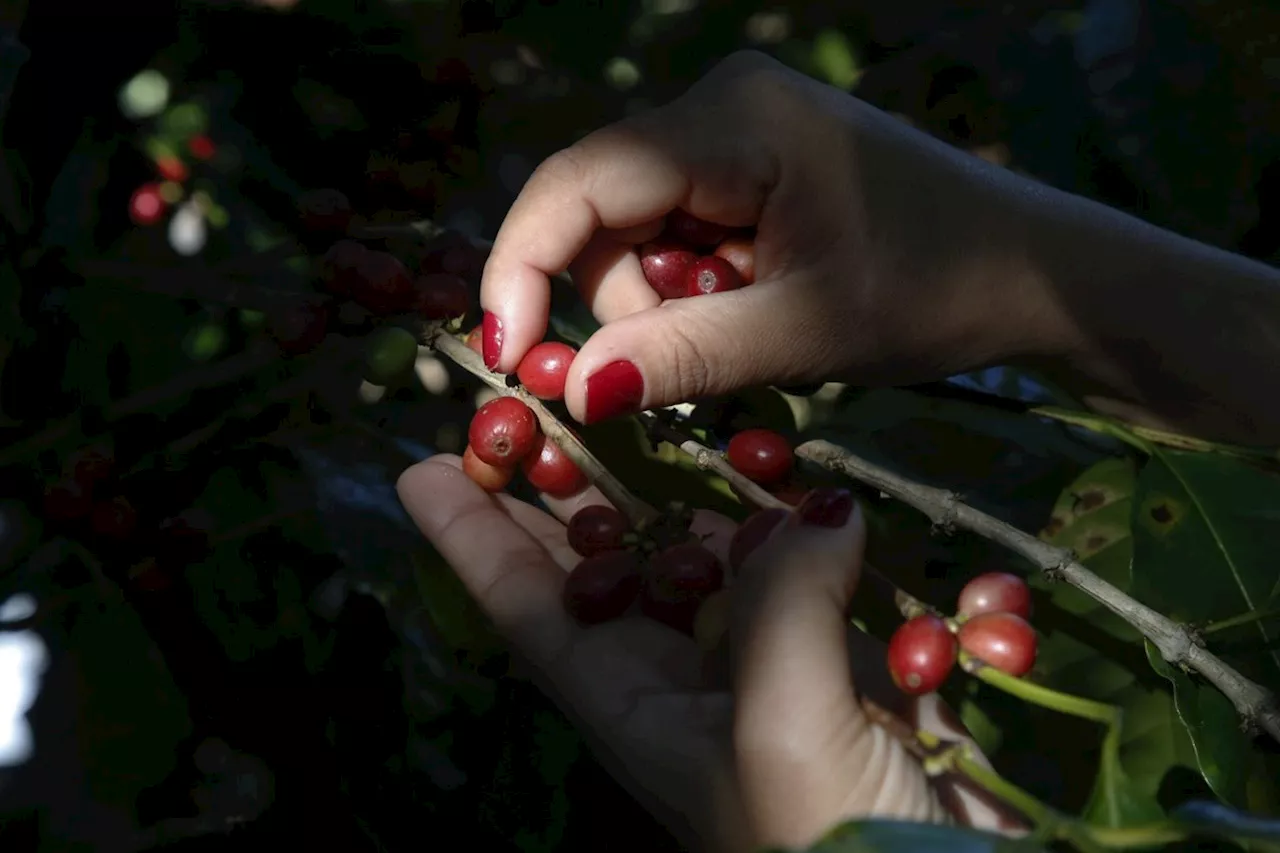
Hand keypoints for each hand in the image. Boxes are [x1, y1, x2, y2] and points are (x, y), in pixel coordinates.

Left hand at [397, 457, 1022, 851]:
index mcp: (630, 707)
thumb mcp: (780, 731)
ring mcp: (758, 665)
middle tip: (531, 410)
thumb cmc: (829, 848)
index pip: (527, 609)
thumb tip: (814, 512)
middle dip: (559, 494)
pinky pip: (794, 572)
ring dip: (670, 494)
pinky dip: (788, 526)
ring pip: (695, 559)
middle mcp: (680, 679)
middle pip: (599, 569)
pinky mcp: (836, 658)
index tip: (422, 469)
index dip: (472, 541)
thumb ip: (781, 608)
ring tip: (642, 414)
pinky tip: (786, 482)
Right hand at [479, 50, 1052, 424]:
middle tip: (680, 368)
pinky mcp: (750, 166)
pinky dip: (692, 290)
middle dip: (620, 301)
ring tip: (748, 333)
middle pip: (600, 211)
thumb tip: (573, 390)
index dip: (525, 266)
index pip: (581, 183)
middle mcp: (721, 107)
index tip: (512, 355)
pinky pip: (676, 232)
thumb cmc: (937, 289)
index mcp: (737, 122)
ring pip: (633, 230)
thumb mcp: (805, 332)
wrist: (1032, 270)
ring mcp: (736, 133)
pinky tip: (754, 309)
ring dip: (661, 303)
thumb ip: (684, 354)